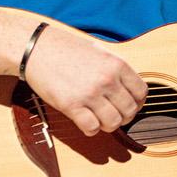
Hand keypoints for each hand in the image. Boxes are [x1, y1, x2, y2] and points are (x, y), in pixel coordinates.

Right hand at [24, 27, 148, 136]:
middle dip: (123, 116)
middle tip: (112, 114)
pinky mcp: (71, 105)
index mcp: (116, 64)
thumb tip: (130, 90)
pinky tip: (85, 122)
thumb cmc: (65, 47)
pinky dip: (91, 129)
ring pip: (113, 123)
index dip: (137, 102)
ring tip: (99, 118)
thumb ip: (116, 70)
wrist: (35, 47)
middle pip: (130, 111)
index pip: (141, 93)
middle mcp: (106, 79)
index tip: (128, 104)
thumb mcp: (100, 51)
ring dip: (108, 125)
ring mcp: (89, 93)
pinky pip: (91, 128)